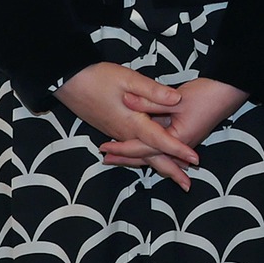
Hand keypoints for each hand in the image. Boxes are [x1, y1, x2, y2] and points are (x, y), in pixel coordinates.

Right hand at [55, 62, 199, 191]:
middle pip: (151, 157)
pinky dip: (145, 156)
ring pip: (141, 155)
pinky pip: (133, 149)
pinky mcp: (113, 129)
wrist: (67, 81)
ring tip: (175, 173)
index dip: (179, 150)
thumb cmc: (98, 77)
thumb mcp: (128, 78)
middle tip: (187, 185)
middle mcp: (125, 133)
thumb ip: (153, 91)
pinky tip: (150, 157)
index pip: (161, 141)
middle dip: (170, 170)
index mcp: (132, 123)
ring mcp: (117, 133)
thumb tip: (176, 100)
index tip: (195, 160)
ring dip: (159, 164)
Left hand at [99, 77, 247, 186]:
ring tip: (118, 156)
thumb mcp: (177, 98)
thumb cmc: (208, 94)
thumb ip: (150, 101)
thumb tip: (126, 101)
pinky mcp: (186, 132)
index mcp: (178, 138)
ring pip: (156, 151)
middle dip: (127, 158)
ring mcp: (185, 139)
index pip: (145, 148)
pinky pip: (163, 145)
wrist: (231, 89)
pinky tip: (142, 146)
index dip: (123, 147)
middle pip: (150, 156)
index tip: (104, 148)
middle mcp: (181, 144)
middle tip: (106, 159)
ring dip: (137, 153)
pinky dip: (149, 146)